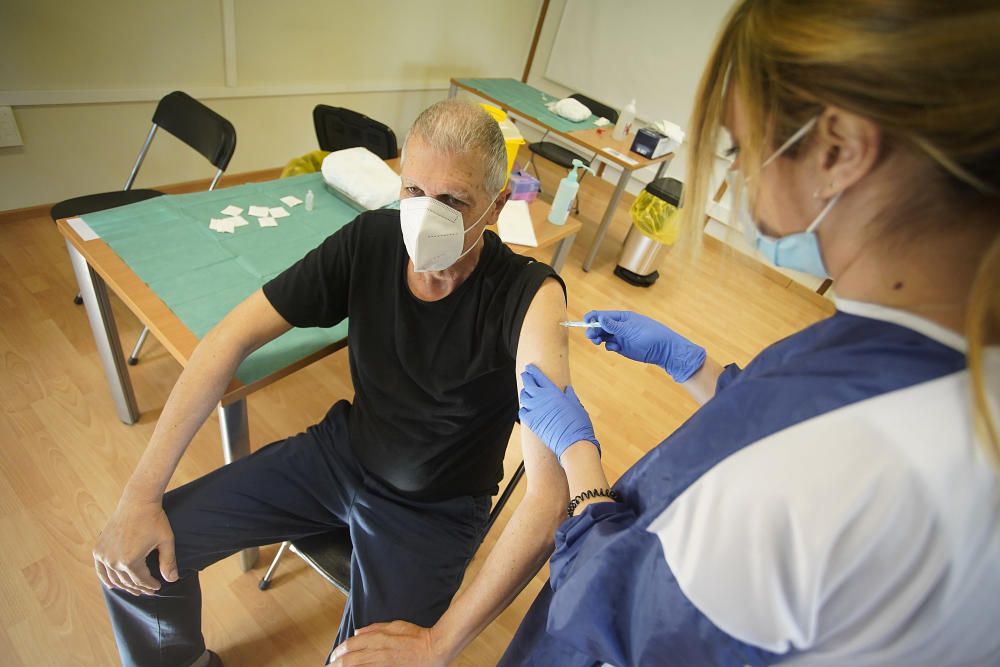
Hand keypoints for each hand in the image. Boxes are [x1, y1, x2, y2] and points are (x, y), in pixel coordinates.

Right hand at [93, 500, 177, 595]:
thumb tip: (172, 580)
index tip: (157, 587)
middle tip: (148, 590)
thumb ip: (168, 562)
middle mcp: (113, 561)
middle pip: (127, 581)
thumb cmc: (154, 520)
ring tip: (134, 589)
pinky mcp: (98, 549)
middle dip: (139, 587)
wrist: (137, 501)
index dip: (150, 586)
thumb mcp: (165, 541)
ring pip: (114, 578)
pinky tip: (112, 584)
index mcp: (130, 561)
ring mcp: (103, 555)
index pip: (141, 581)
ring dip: (124, 586)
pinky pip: (101, 570)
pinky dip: (106, 578)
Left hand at [327, 621, 446, 666]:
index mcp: (379, 639)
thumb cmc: (417, 636)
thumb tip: (357, 633)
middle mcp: (378, 653)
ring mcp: (383, 666)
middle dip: (337, 664)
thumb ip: (375, 629)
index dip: (339, 651)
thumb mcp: (395, 625)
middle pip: (350, 660)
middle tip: (329, 666)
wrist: (434, 650)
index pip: (352, 645)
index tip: (333, 655)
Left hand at [518, 364, 598, 460]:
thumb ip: (569, 396)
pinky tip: (525, 408)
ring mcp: (535, 410)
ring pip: (524, 397)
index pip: (539, 377)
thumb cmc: (578, 423)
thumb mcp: (576, 405)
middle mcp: (542, 399)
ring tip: (526, 392)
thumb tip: (567, 389)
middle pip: (529, 384)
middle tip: (525, 375)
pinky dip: (523, 408)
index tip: (529, 368)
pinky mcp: (532, 422)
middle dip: (526, 378)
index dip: (533, 371)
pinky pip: (522, 412)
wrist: (573, 442)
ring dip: (524, 393)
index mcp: (553, 392)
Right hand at [584, 309, 705, 382]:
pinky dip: (609, 347)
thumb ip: (614, 325)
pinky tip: (614, 348)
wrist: (663, 350)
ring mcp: (621, 337)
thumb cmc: (650, 334)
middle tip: (591, 336)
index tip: (585, 322)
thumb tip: (599, 317)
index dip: (592, 317)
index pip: (603, 315)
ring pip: (604, 336)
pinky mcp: (623, 347)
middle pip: (600, 326)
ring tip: (598, 342)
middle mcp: (619, 326)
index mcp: (621, 317)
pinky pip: (610, 345)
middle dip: (593, 330)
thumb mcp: (631, 329)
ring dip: (598, 339)